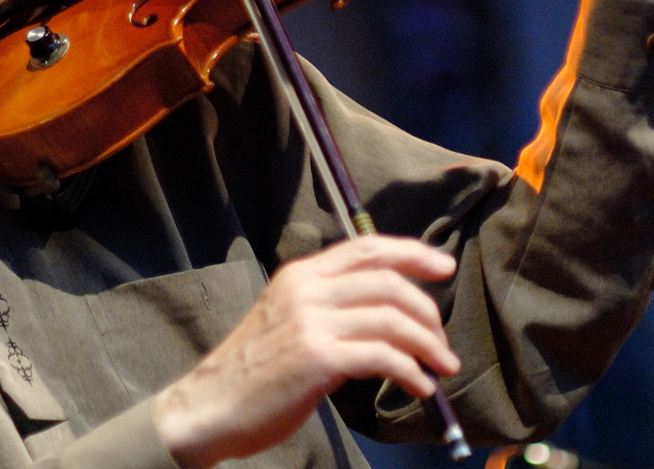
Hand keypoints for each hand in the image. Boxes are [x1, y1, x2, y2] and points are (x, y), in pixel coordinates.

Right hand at [152, 236, 458, 468]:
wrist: (210, 405)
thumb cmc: (252, 369)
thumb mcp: (287, 318)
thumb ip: (327, 305)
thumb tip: (384, 312)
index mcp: (299, 274)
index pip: (366, 247)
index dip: (411, 253)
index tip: (443, 265)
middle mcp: (305, 289)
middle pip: (387, 281)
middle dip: (426, 310)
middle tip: (441, 341)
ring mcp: (310, 322)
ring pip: (390, 318)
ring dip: (427, 344)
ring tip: (441, 366)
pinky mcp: (317, 358)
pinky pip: (382, 357)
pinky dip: (410, 371)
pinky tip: (420, 387)